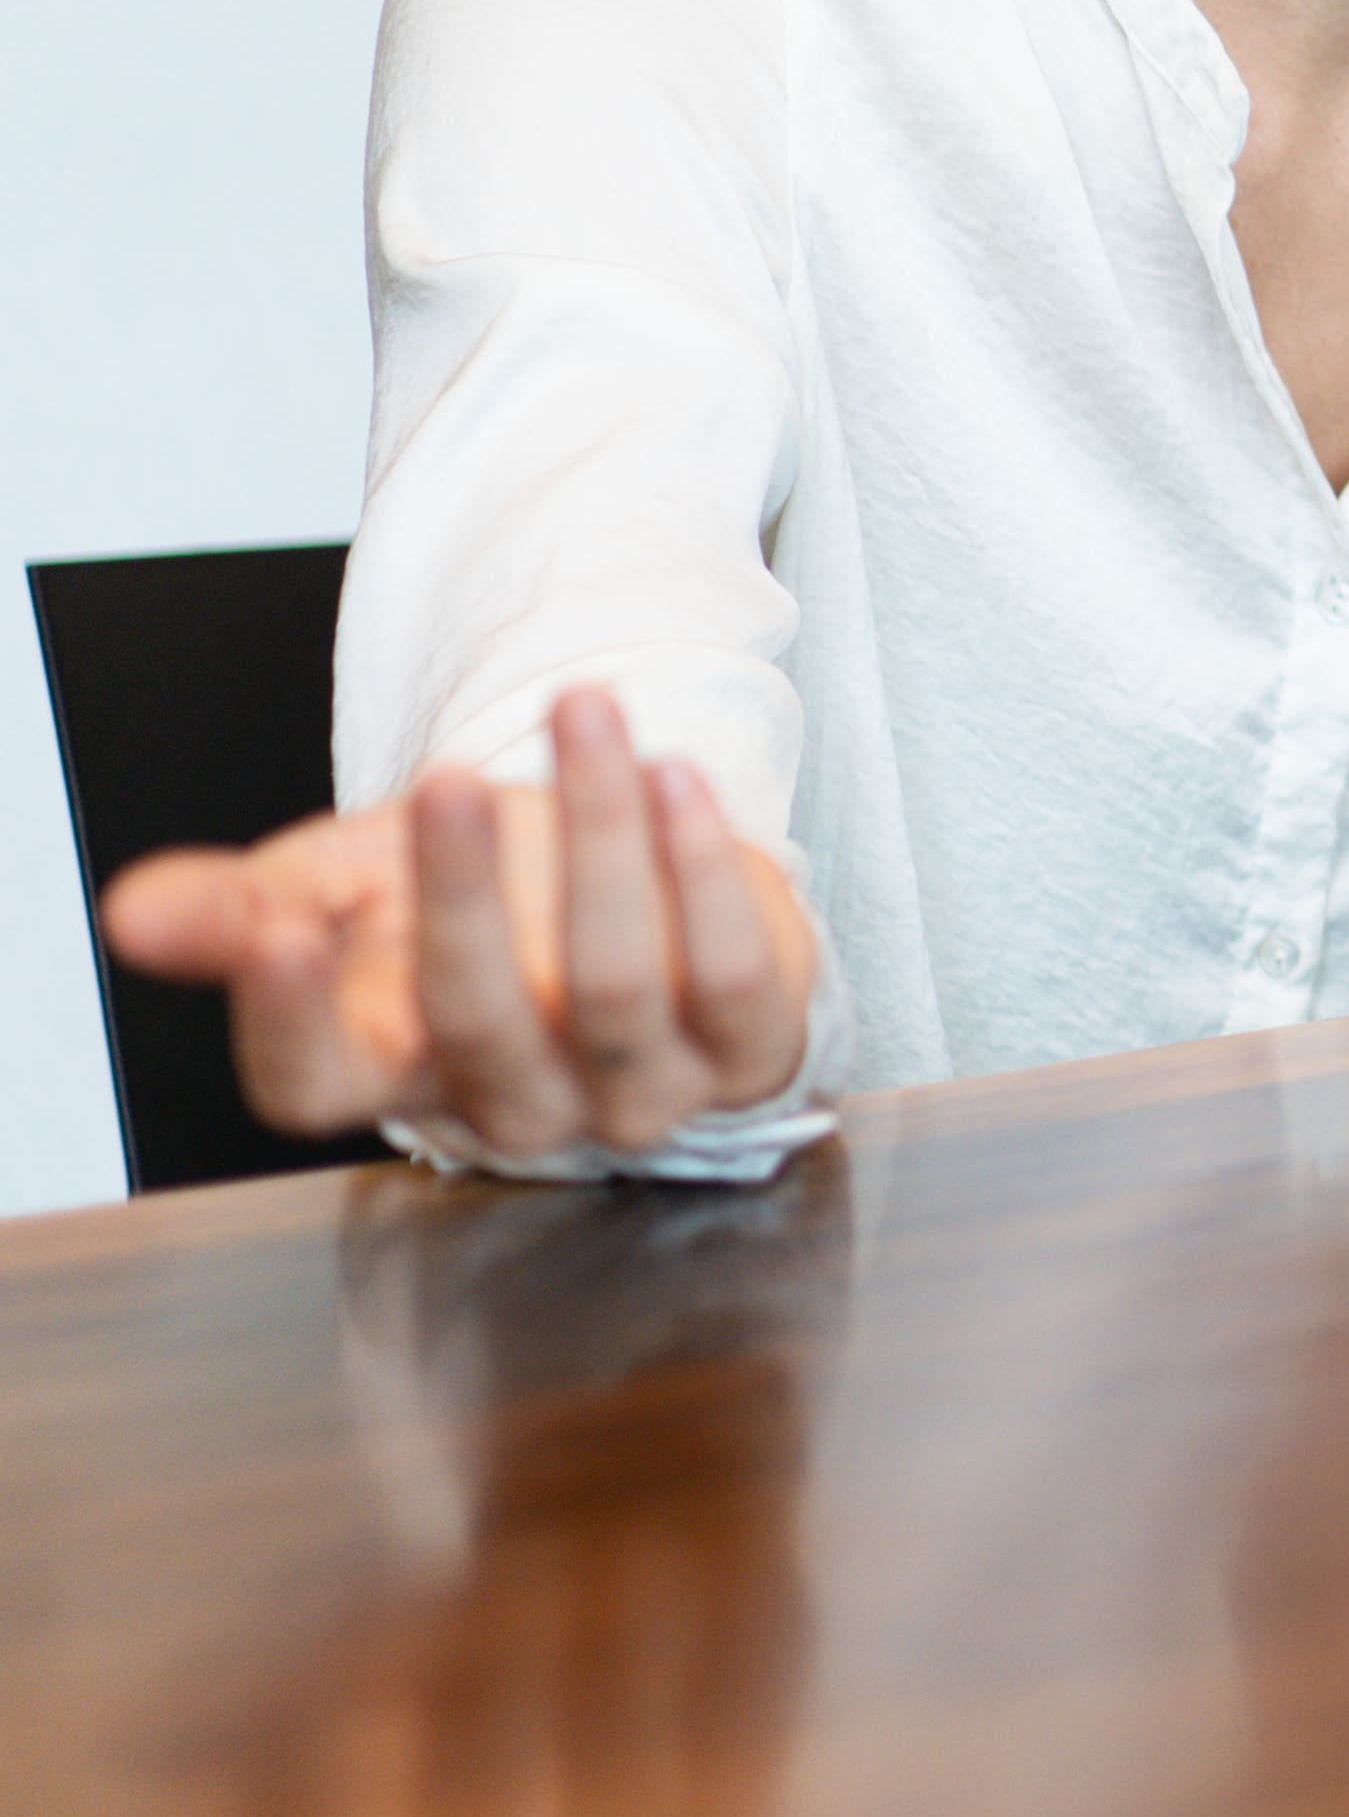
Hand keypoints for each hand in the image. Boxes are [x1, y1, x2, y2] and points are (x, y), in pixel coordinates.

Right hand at [94, 684, 818, 1160]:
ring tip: (587, 714)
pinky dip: (703, 867)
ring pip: (614, 984)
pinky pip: (732, 973)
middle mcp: (512, 1102)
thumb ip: (235, 907)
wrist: (615, 899)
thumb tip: (133, 913)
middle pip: (473, 1021)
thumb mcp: (339, 888)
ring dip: (598, 838)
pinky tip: (673, 773)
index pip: (313, 1086)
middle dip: (460, 895)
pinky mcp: (747, 1047)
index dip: (291, 1020)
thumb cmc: (464, 901)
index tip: (276, 930)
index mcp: (387, 1072)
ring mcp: (637, 1089)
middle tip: (450, 782)